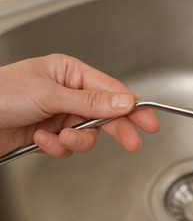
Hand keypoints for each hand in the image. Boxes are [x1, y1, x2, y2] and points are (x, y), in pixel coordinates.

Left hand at [0, 54, 159, 157]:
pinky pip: (68, 146)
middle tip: (132, 143)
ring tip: (57, 136)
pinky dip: (55, 146)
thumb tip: (124, 102)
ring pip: (87, 134)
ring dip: (74, 140)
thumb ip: (90, 101)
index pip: (111, 91)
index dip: (133, 107)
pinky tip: (39, 138)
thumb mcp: (49, 94)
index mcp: (71, 74)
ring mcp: (61, 115)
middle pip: (105, 113)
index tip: (149, 121)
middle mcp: (69, 94)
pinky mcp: (52, 134)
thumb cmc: (1, 93)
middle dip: (116, 129)